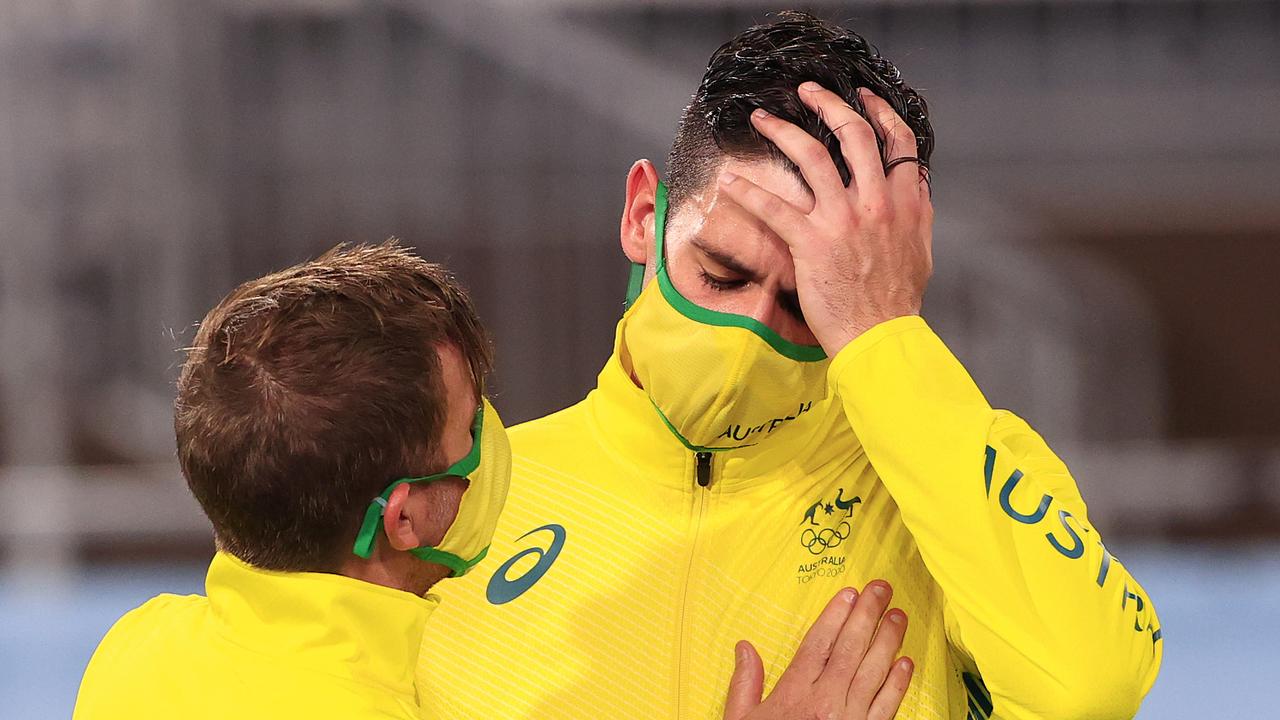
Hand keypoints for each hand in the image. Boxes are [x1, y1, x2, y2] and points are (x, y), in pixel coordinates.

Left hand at [717, 82, 932, 355]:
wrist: (880, 335)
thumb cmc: (897, 301)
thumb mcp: (921, 249)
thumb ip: (919, 212)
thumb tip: (917, 183)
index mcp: (905, 202)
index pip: (897, 141)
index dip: (879, 112)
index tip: (863, 97)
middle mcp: (875, 203)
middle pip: (853, 135)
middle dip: (828, 105)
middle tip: (807, 92)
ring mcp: (842, 220)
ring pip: (811, 156)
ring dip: (783, 130)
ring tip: (763, 119)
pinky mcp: (810, 242)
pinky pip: (774, 207)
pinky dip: (748, 192)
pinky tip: (730, 181)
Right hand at [723, 581, 912, 719]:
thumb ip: (744, 684)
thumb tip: (744, 648)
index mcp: (794, 693)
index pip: (819, 643)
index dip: (836, 615)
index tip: (849, 594)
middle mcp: (825, 702)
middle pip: (851, 648)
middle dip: (868, 615)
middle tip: (882, 589)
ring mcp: (849, 719)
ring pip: (873, 671)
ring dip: (888, 641)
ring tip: (899, 616)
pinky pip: (886, 706)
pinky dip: (898, 684)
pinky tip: (905, 663)